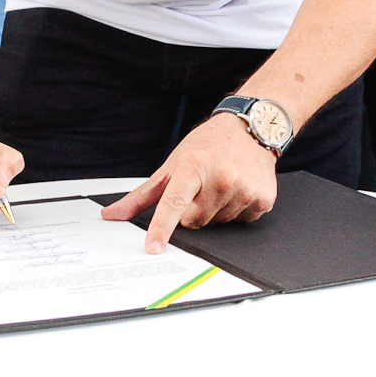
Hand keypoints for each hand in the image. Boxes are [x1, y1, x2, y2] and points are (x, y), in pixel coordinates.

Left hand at [100, 113, 277, 253]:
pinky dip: (236, 210)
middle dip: (192, 210)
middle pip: (194, 222)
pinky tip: (238, 189)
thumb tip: (112, 214)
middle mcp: (221, 178)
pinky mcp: (263, 200)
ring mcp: (244, 190)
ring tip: (222, 184)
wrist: (252, 129)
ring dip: (215, 211)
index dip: (161, 228)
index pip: (173, 204)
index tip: (154, 247)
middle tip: (201, 187)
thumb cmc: (208, 145)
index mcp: (194, 167)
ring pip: (217, 224)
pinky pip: (240, 222)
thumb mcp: (173, 163)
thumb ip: (142, 195)